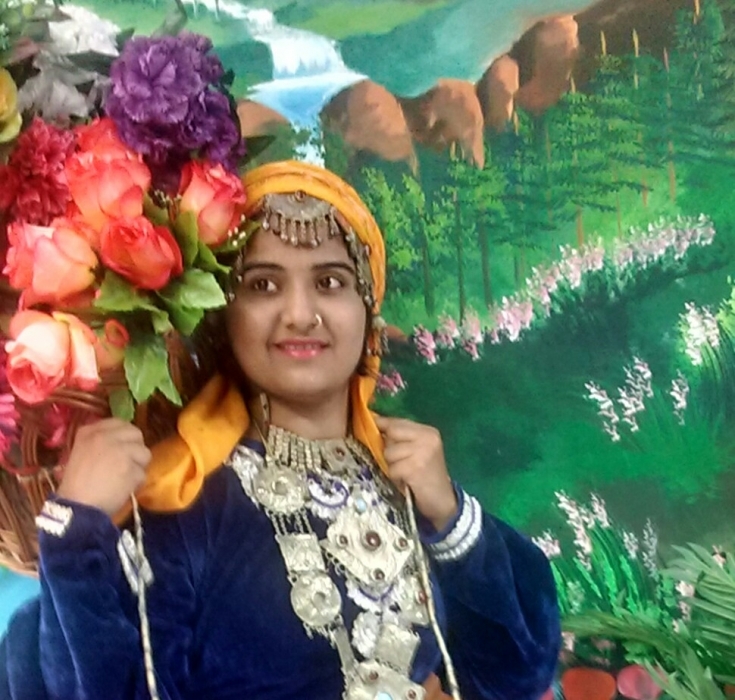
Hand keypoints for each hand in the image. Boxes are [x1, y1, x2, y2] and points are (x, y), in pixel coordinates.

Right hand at [56, 419, 151, 516]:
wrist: (76, 508)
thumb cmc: (75, 485)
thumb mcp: (79, 454)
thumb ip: (98, 442)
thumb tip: (119, 438)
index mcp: (89, 432)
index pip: (118, 423)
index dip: (124, 435)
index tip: (123, 446)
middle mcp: (105, 436)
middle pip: (136, 433)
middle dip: (135, 448)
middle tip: (128, 462)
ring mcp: (120, 451)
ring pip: (144, 453)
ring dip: (138, 467)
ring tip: (123, 478)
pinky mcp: (131, 468)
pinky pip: (143, 473)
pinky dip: (136, 483)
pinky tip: (122, 489)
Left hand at [373, 415, 457, 530]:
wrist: (442, 500)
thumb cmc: (426, 475)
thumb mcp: (419, 450)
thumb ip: (402, 438)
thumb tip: (376, 425)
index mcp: (428, 432)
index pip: (398, 422)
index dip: (383, 424)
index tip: (374, 423)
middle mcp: (427, 438)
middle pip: (391, 434)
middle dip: (389, 448)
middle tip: (400, 461)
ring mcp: (422, 452)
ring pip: (389, 452)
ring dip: (392, 465)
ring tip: (405, 472)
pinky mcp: (415, 468)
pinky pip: (392, 469)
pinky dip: (395, 477)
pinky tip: (406, 481)